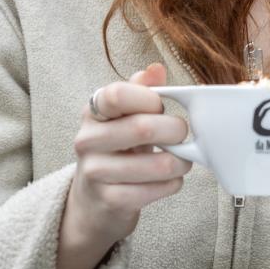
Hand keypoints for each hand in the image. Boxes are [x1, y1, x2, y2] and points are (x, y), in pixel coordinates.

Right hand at [63, 63, 192, 250]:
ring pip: (157, 164)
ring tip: (182, 159)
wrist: (95, 197)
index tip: (161, 107)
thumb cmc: (120, 147)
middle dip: (176, 130)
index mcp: (93, 112)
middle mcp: (87, 140)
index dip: (150, 99)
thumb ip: (142, 90)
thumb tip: (155, 69)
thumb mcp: (127, 116)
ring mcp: (95, 172)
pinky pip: (157, 189)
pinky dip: (173, 183)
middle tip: (182, 134)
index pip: (117, 94)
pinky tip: (169, 179)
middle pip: (142, 128)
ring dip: (181, 162)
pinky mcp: (109, 200)